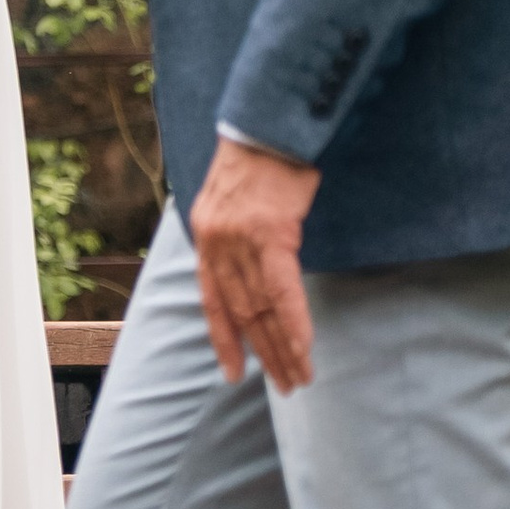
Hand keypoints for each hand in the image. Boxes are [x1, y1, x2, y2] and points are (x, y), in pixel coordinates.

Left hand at [189, 136, 322, 394]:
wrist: (268, 123)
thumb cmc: (259, 158)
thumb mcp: (233, 201)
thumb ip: (236, 238)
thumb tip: (253, 269)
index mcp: (206, 238)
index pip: (213, 303)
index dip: (225, 340)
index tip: (235, 373)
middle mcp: (216, 244)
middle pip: (243, 313)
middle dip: (265, 353)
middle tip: (285, 385)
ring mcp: (241, 240)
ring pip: (262, 308)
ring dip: (284, 348)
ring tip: (300, 377)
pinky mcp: (270, 234)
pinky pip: (282, 289)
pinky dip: (294, 322)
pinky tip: (304, 348)